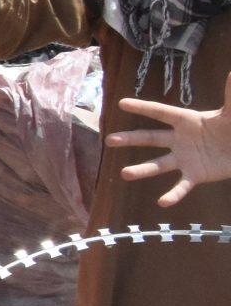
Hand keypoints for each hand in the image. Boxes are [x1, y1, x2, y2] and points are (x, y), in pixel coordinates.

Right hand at [109, 70, 230, 207]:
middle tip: (109, 140)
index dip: (142, 108)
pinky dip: (173, 195)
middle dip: (130, 139)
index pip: (161, 113)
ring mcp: (185, 158)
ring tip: (125, 173)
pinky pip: (181, 186)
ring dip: (142, 170)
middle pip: (151, 138)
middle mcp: (180, 140)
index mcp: (187, 121)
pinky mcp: (195, 175)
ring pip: (159, 164)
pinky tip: (162, 202)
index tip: (121, 103)